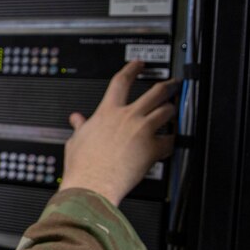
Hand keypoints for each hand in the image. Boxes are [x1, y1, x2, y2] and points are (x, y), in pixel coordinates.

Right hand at [58, 61, 176, 205]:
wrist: (92, 184)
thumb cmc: (82, 166)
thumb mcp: (76, 140)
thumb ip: (80, 127)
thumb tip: (77, 120)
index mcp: (107, 112)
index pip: (121, 81)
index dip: (132, 69)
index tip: (138, 65)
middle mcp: (127, 117)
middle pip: (155, 92)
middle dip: (167, 85)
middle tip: (173, 83)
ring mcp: (142, 131)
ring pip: (167, 111)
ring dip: (172, 110)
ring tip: (173, 110)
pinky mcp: (153, 148)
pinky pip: (170, 140)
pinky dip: (171, 141)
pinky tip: (169, 144)